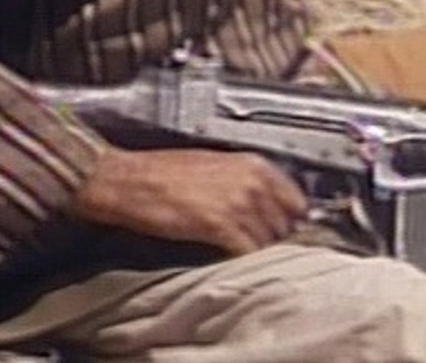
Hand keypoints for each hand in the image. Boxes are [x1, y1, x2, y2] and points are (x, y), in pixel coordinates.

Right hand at [73, 146, 309, 254]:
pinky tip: (234, 261)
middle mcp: (251, 182)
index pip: (295, 199)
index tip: (286, 230)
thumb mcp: (215, 164)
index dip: (290, 219)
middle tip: (263, 247)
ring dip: (260, 252)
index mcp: (253, 164)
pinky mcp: (219, 226)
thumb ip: (245, 181)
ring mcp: (238, 204)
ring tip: (247, 257)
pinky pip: (248, 251)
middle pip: (284, 223)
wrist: (129, 179)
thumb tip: (264, 202)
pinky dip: (245, 260)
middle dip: (275, 237)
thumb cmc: (163, 171)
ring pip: (268, 240)